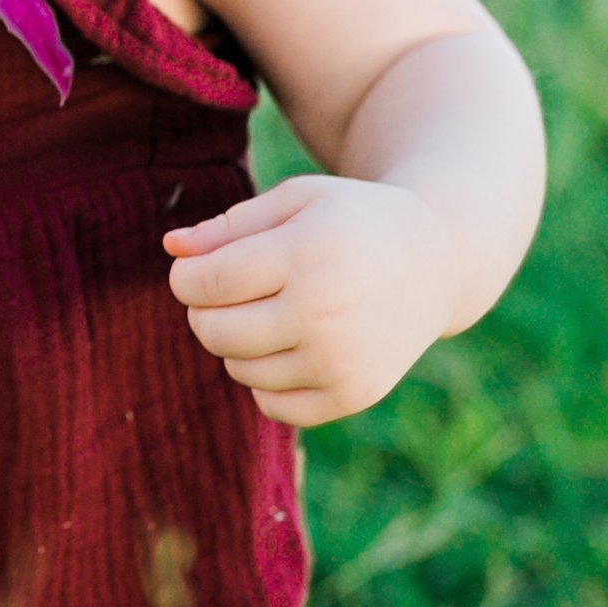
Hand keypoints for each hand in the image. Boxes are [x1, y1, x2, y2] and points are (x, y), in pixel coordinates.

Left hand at [163, 174, 462, 428]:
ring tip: (273, 312)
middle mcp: (325, 313)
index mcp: (308, 254)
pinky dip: (267, 380)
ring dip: (239, 343)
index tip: (197, 268)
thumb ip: (229, 225)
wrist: (437, 263)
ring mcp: (341, 361)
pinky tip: (292, 345)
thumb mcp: (298, 201)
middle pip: (213, 331)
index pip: (206, 283)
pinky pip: (271, 405)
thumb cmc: (352, 222)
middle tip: (231, 292)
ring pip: (238, 369)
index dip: (186, 276)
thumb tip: (171, 248)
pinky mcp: (352, 395)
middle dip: (206, 310)